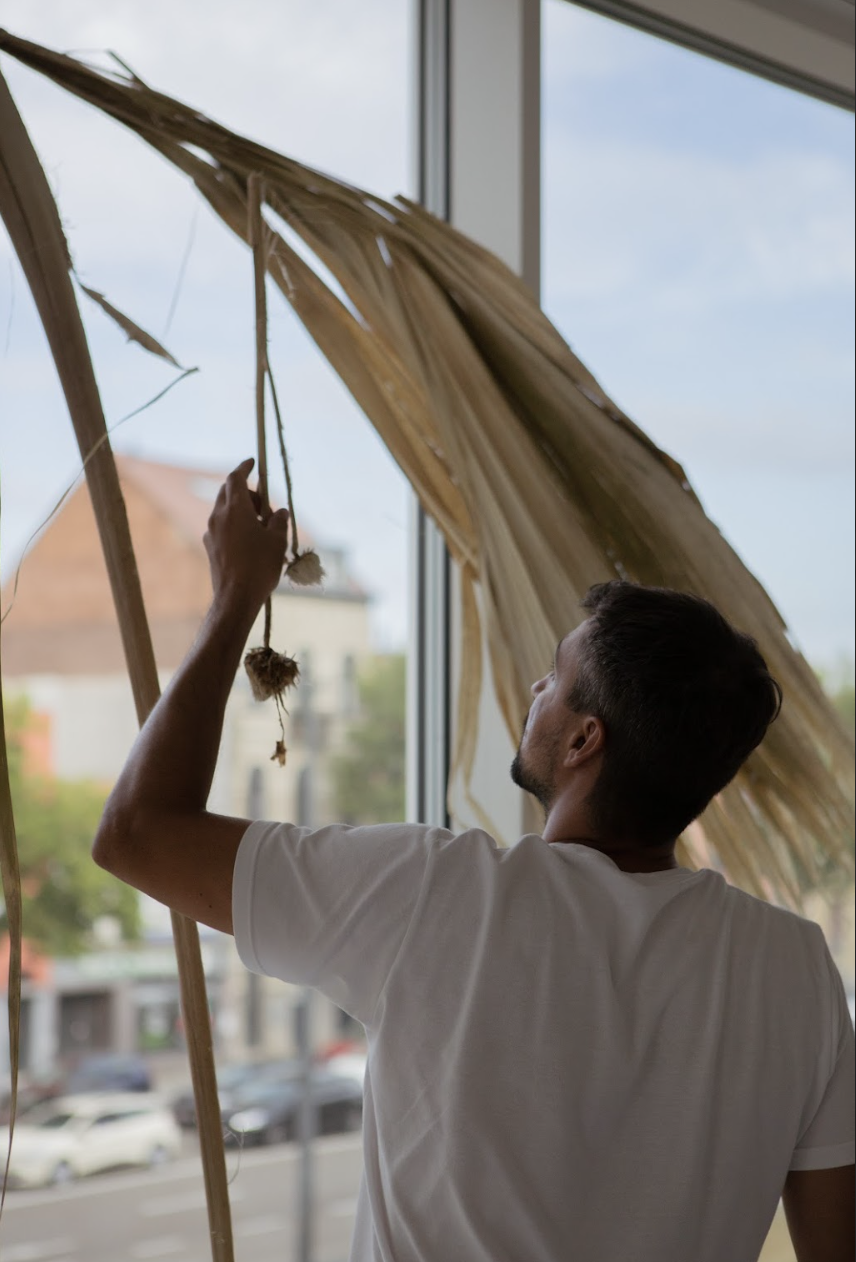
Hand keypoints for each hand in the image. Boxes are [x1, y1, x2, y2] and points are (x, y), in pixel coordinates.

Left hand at [203, 458, 288, 610]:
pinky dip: (234, 524)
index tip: (253, 462)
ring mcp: (211, 532)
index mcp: (235, 509)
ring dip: (241, 509)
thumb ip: (279, 520)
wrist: (236, 597)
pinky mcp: (210, 546)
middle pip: (228, 492)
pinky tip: (249, 541)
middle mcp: (219, 516)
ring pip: (224, 510)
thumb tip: (280, 512)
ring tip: (261, 526)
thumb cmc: (260, 566)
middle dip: (246, 492)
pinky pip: (222, 526)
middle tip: (265, 506)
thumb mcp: (277, 540)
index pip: (236, 478)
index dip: (245, 467)